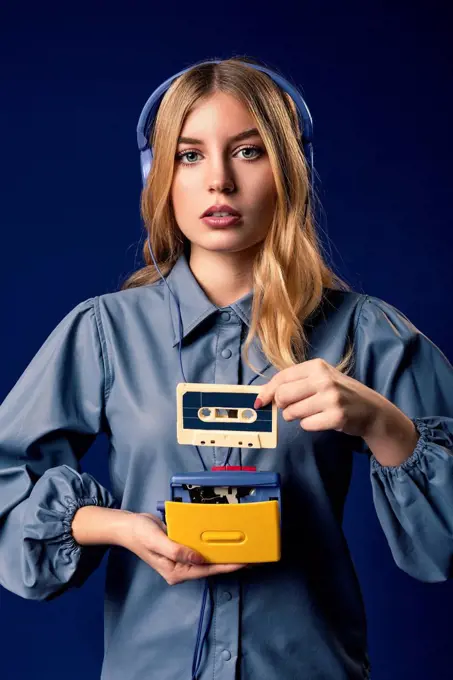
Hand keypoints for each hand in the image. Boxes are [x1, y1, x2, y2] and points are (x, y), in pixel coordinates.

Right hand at [119, 511, 246, 585]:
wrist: (129, 525)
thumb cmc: (140, 534)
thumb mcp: (157, 541)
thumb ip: (177, 550)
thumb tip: (200, 558)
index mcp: (176, 571)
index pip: (206, 570)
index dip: (226, 566)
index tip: (244, 563)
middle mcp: (181, 568)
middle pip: (210, 567)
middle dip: (229, 562)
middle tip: (251, 556)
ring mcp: (181, 559)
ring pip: (207, 559)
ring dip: (223, 554)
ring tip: (243, 549)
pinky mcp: (181, 549)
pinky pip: (200, 549)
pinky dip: (212, 545)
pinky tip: (223, 540)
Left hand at [254, 358, 386, 437]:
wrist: (372, 409)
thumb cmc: (340, 393)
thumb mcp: (321, 378)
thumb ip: (296, 382)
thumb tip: (264, 394)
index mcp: (317, 366)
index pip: (282, 377)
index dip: (267, 391)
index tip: (260, 402)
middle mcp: (323, 379)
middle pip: (282, 395)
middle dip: (282, 406)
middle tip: (291, 408)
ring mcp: (331, 398)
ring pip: (292, 412)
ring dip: (296, 417)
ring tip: (311, 413)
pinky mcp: (336, 416)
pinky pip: (306, 425)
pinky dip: (309, 425)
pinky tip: (321, 420)